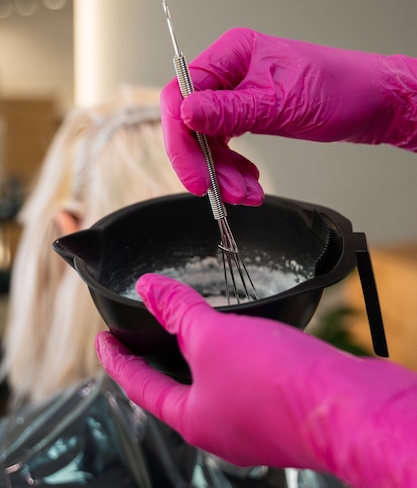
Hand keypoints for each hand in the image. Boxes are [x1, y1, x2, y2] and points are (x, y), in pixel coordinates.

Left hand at [96, 274, 416, 487]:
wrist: (349, 406)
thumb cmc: (280, 385)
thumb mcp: (214, 337)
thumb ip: (179, 311)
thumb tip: (150, 288)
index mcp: (194, 418)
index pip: (139, 386)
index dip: (117, 358)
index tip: (104, 340)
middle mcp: (221, 426)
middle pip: (178, 386)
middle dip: (161, 355)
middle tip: (147, 330)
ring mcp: (253, 420)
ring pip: (216, 381)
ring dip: (202, 352)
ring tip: (194, 325)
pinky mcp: (281, 406)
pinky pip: (248, 378)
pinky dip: (237, 354)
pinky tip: (247, 334)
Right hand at [160, 28, 416, 204]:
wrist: (372, 102)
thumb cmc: (340, 89)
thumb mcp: (282, 103)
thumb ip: (230, 111)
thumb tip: (186, 113)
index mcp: (232, 54)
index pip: (181, 94)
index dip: (181, 140)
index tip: (195, 176)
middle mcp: (229, 72)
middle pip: (191, 122)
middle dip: (206, 163)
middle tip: (222, 192)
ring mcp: (237, 94)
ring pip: (208, 140)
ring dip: (222, 173)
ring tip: (246, 193)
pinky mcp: (247, 114)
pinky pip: (226, 146)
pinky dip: (234, 169)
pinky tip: (249, 181)